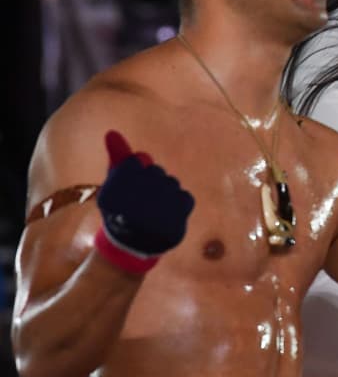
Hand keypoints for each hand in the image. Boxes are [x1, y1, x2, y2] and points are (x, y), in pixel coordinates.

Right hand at [94, 131, 194, 273]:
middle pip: (156, 170)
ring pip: (171, 183)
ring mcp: (159, 210)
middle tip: (142, 197)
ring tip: (153, 206)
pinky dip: (178, 202)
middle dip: (151, 180)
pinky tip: (168, 211)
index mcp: (119, 187)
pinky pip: (185, 197)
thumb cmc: (122, 209)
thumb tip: (112, 132)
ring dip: (165, 191)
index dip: (136, 170)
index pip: (138, 160)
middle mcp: (139, 197)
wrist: (132, 244)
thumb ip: (117, 157)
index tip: (131, 184)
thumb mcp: (115, 183)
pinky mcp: (176, 221)